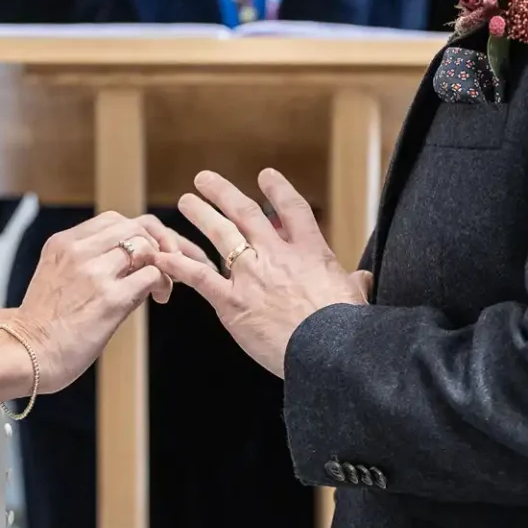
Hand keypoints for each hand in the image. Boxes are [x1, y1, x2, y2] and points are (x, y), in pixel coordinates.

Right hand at [7, 211, 187, 390]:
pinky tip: (160, 297)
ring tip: (161, 285)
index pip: (115, 220)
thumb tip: (133, 260)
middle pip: (134, 227)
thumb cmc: (43, 325)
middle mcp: (78, 251)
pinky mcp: (111, 300)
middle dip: (158, 243)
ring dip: (164, 264)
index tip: (151, 250)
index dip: (140, 232)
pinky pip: (152, 275)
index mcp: (63, 243)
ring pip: (146, 248)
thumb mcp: (57, 276)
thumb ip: (88, 261)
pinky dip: (163, 283)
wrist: (25, 355)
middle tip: (167, 265)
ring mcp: (94, 274)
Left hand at [153, 168, 367, 377]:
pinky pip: (200, 278)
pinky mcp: (233, 303)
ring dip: (201, 215)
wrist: (328, 351)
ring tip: (186, 201)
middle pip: (246, 214)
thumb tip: (365, 280)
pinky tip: (162, 255)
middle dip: (224, 194)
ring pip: (221, 236)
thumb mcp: (355, 298)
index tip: (266, 176)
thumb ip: (355, 283)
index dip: (278, 190)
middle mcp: (277, 256)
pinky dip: (179, 265)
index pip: (292, 210)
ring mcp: (252, 277)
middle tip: (204, 180)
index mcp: (310, 251)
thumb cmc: (346, 327)